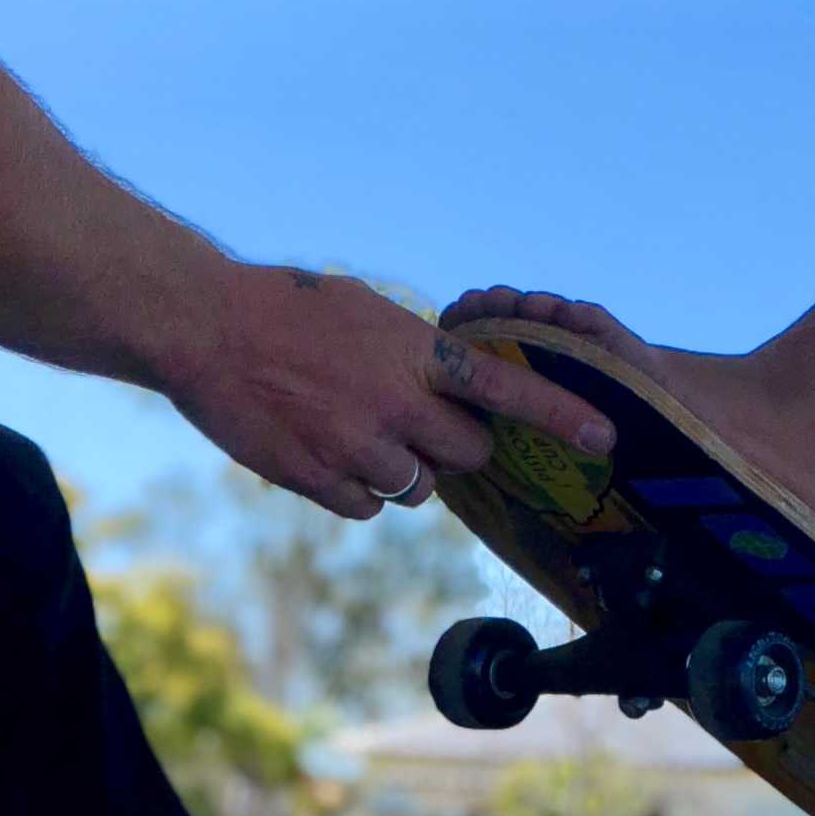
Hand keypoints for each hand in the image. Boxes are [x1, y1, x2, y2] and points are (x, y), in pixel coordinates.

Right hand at [167, 264, 613, 519]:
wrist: (209, 328)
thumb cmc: (292, 307)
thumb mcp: (369, 312)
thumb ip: (416, 354)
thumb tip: (448, 384)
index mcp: (418, 355)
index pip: (508, 389)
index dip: (561, 416)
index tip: (605, 437)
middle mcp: (398, 406)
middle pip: (468, 456)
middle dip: (455, 447)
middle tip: (418, 421)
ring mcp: (358, 448)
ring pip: (416, 489)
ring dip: (400, 469)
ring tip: (356, 427)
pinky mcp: (318, 480)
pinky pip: (366, 508)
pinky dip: (355, 489)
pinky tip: (326, 449)